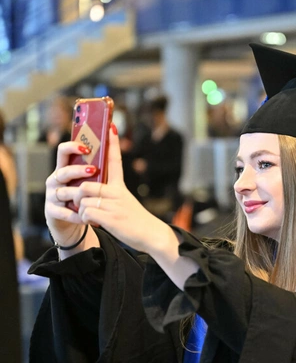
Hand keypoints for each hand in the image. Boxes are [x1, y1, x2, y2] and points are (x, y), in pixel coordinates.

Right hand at [45, 142, 96, 247]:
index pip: (63, 151)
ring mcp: (51, 195)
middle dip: (78, 170)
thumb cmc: (85, 197)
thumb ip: (96, 170)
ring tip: (93, 196)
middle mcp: (56, 179)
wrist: (73, 221)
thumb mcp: (91, 183)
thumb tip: (112, 151)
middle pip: (64, 171)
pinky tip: (85, 216)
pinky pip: (63, 212)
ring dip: (79, 194)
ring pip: (64, 192)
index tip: (87, 148)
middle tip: (93, 170)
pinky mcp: (51, 211)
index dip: (72, 147)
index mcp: (65, 168)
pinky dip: (75, 214)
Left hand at [72, 125, 168, 252]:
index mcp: (121, 187)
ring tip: (88, 215)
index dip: (113, 144)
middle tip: (78, 202)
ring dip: (80, 209)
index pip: (115, 161)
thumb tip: (89, 191)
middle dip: (77, 194)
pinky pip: (86, 213)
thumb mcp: (126, 202)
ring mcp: (114, 206)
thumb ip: (110, 194)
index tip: (111, 127)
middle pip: (86, 185)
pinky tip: (93, 222)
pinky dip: (84, 219)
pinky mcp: (111, 218)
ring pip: (83, 199)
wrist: (151, 234)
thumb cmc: (136, 220)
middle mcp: (117, 193)